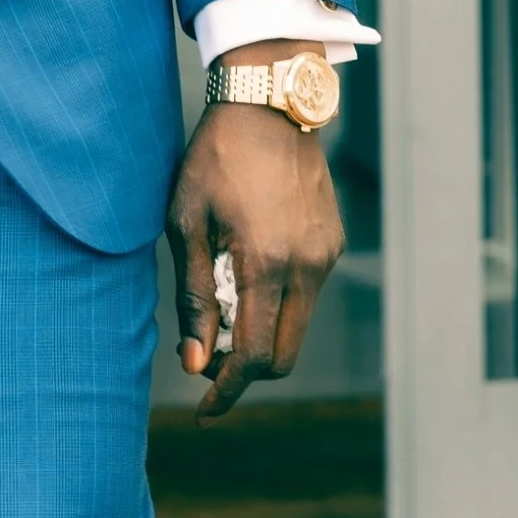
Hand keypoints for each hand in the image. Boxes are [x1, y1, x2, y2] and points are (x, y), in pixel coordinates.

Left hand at [165, 69, 345, 422]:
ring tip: (219, 305)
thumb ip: (192, 296)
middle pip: (283, 355)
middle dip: (244, 371)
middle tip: (205, 356)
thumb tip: (196, 360)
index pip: (252, 356)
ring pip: (296, 327)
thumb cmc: (214, 160)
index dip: (226, 392)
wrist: (268, 105)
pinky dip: (276, 305)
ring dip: (260, 336)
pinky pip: (306, 295)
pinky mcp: (332, 243)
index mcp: (266, 265)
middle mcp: (307, 267)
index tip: (203, 412)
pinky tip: (244, 273)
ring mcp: (325, 255)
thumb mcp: (185, 224)